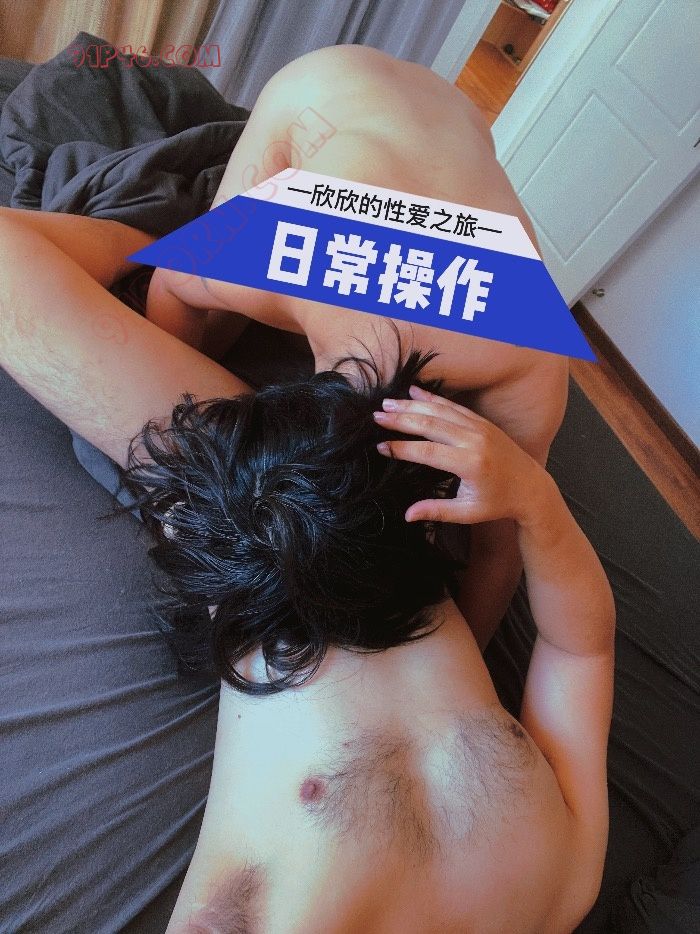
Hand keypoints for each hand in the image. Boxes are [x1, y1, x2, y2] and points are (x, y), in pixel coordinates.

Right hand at [373, 385, 545, 525]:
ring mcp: (479, 428)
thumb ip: (436, 511)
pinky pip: (453, 406)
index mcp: (470, 464)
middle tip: (376, 417)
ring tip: (387, 404)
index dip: (401, 449)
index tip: (380, 447)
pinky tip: (414, 392)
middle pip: (430, 425)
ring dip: (411, 405)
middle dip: (401, 420)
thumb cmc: (498, 503)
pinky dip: (432, 398)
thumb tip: (407, 515)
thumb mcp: (467, 512)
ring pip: (440, 411)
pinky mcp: (482, 422)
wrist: (532, 487)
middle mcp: (474, 440)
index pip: (427, 452)